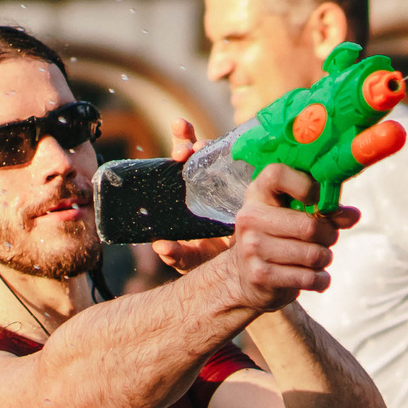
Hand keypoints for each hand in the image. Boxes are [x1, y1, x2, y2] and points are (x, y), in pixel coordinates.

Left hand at [152, 118, 232, 274]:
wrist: (242, 265)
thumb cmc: (210, 258)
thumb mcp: (191, 259)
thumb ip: (175, 254)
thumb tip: (160, 247)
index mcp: (187, 195)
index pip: (177, 167)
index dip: (175, 150)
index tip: (176, 152)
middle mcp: (206, 182)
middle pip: (193, 152)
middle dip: (186, 142)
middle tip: (183, 152)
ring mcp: (227, 180)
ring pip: (216, 152)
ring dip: (207, 144)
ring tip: (200, 147)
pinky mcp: (247, 184)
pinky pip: (244, 163)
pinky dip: (240, 151)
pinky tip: (236, 147)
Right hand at [205, 164, 358, 315]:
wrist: (244, 276)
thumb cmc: (278, 237)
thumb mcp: (294, 215)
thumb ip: (325, 210)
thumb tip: (353, 215)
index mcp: (258, 194)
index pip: (277, 175)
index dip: (306, 186)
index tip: (318, 200)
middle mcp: (251, 217)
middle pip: (308, 225)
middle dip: (329, 234)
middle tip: (328, 238)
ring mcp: (252, 247)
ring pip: (313, 254)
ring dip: (325, 258)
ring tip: (319, 258)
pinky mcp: (260, 275)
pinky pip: (308, 277)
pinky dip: (321, 279)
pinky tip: (318, 277)